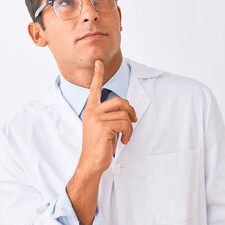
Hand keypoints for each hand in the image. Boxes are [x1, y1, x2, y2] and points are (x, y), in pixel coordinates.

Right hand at [79, 59, 137, 174]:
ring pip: (124, 114)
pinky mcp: (103, 126)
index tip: (99, 62)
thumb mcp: (103, 126)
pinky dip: (128, 133)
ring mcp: (96, 118)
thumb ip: (109, 115)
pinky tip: (123, 140)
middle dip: (130, 111)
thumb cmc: (99, 146)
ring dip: (129, 127)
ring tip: (125, 136)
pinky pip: (124, 124)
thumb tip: (126, 110)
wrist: (91, 162)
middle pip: (119, 101)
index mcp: (90, 109)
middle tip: (133, 121)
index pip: (94, 89)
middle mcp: (92, 111)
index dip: (98, 75)